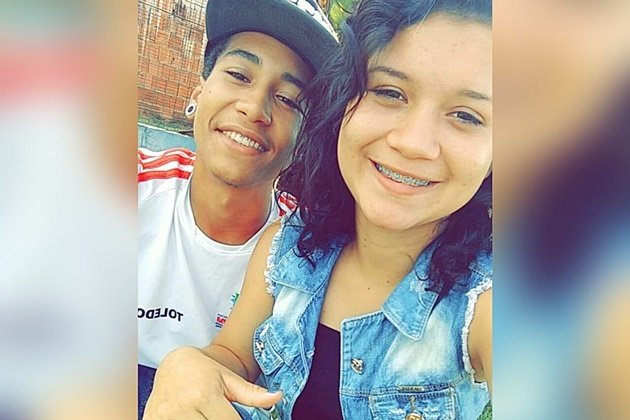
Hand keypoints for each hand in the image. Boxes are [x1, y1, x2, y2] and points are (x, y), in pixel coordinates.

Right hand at [143, 347, 282, 418]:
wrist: (173, 364)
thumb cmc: (203, 371)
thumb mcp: (229, 379)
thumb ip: (252, 394)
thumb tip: (277, 398)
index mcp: (204, 396)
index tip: (240, 419)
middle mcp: (182, 409)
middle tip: (218, 413)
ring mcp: (165, 418)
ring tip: (207, 414)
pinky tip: (194, 417)